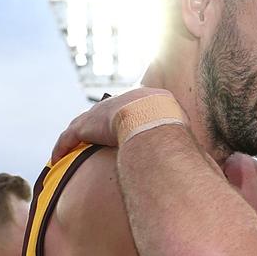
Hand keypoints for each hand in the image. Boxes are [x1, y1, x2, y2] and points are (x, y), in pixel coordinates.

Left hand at [51, 87, 174, 162]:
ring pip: (84, 123)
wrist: (150, 120)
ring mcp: (102, 111)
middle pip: (106, 111)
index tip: (127, 124)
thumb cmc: (171, 126)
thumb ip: (183, 133)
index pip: (133, 105)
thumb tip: (199, 153)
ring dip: (78, 134)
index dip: (129, 115)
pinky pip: (69, 137)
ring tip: (72, 147)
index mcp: (145, 97)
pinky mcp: (86, 125)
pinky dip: (62, 146)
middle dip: (101, 122)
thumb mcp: (182, 125)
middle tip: (98, 135)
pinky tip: (57, 158)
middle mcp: (120, 100)